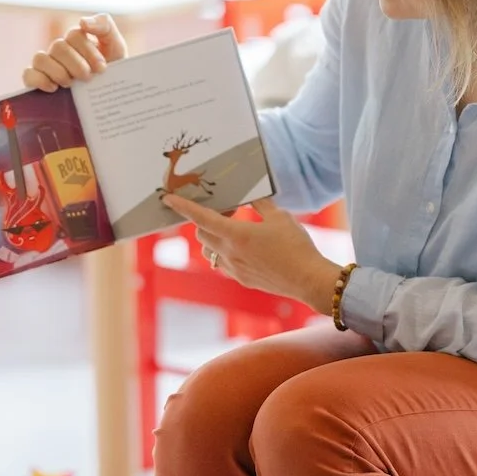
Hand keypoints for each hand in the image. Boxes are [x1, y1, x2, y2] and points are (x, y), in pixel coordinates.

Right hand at [23, 13, 126, 92]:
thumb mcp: (116, 47)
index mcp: (77, 40)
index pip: (75, 35)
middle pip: (58, 47)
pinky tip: (54, 88)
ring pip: (41, 59)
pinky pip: (28, 74)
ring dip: (58, 72)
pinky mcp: (37, 81)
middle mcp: (60, 51)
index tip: (102, 68)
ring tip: (71, 84)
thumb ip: (105, 26)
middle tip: (88, 78)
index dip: (87, 51)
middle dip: (76, 64)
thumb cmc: (113, 72)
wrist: (111, 100)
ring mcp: (47, 65)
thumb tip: (82, 21)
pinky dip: (39, 80)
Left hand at [161, 195, 340, 313]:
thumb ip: (261, 204)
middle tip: (228, 212)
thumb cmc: (297, 246)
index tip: (168, 199)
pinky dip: (225, 253)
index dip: (183, 207)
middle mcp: (230, 253)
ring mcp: (234, 269)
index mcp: (237, 234)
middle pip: (201, 233)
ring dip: (213, 238)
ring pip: (210, 251)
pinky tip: (245, 250)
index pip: (201, 217)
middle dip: (205, 220)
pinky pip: (223, 264)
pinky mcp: (242, 279)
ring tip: (234, 231)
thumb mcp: (280, 217)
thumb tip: (250, 196)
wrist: (308, 280)